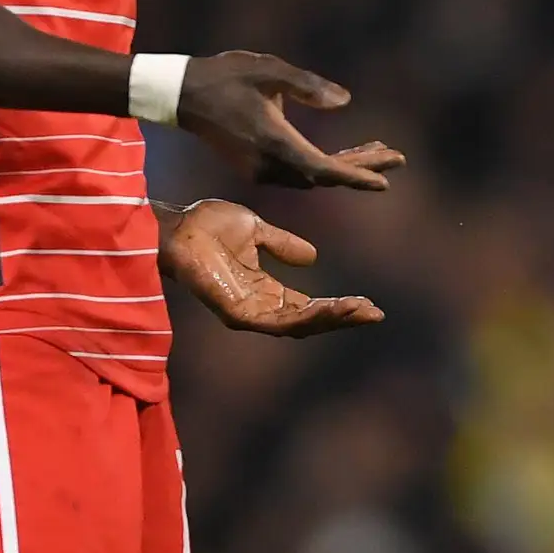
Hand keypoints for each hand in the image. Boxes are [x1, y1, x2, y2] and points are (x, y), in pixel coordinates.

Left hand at [161, 199, 384, 338]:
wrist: (178, 226)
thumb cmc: (206, 226)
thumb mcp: (257, 231)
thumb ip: (283, 245)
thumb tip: (313, 257)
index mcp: (263, 290)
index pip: (307, 307)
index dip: (336, 308)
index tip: (366, 303)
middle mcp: (258, 307)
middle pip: (309, 322)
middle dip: (343, 318)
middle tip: (375, 314)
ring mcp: (248, 314)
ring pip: (300, 326)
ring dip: (333, 320)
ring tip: (363, 312)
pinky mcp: (239, 315)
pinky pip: (282, 323)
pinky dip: (311, 318)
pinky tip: (335, 309)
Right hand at [175, 52, 401, 190]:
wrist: (181, 94)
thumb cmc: (226, 76)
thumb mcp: (270, 70)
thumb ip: (308, 86)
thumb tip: (346, 102)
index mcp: (276, 143)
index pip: (326, 169)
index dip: (357, 175)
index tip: (386, 180)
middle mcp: (269, 164)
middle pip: (325, 175)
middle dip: (361, 168)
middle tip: (396, 158)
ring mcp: (259, 169)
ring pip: (312, 176)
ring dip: (344, 167)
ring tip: (378, 151)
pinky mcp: (254, 167)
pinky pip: (298, 173)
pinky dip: (323, 165)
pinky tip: (342, 153)